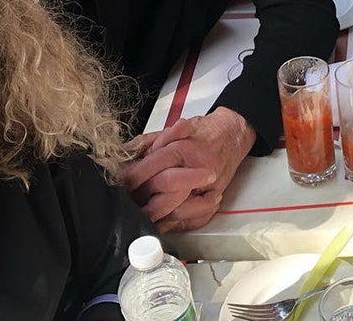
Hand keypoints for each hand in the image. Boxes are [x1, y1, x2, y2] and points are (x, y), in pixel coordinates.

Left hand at [122, 107, 255, 230]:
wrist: (233, 134)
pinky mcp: (214, 200)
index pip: (151, 168)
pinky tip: (163, 221)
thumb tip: (124, 155)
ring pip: (177, 212)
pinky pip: (193, 220)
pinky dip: (176, 223)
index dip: (132, 179)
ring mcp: (207, 187)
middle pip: (163, 195)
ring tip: (143, 216)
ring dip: (157, 217)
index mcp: (183, 150)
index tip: (119, 185)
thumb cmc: (204, 132)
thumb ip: (148, 143)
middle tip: (129, 206)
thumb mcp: (172, 128)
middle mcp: (196, 170)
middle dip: (142, 204)